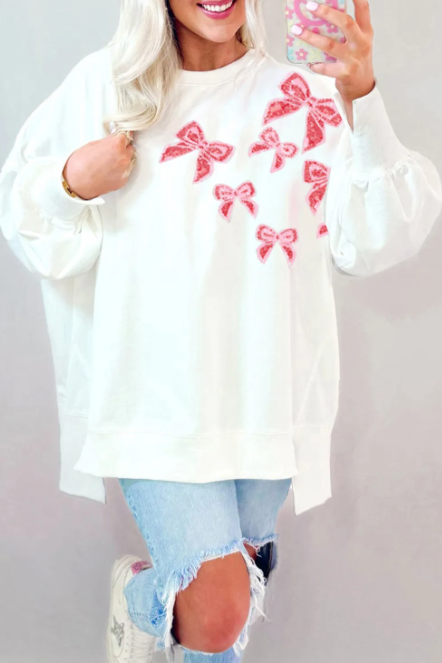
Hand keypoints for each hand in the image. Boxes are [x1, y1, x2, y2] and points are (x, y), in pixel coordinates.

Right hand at [62, 131, 136, 200]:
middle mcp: (123, 158)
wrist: (76, 182)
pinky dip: (120, 170)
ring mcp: (124, 170)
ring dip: (122, 159)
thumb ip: (107, 141)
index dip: (121, 136)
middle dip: (123, 148)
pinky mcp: (123, 180)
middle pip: (129, 148)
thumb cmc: (80, 164)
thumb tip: (113, 138)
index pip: (126, 136)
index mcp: (116, 145)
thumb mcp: (93, 144)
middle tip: (112, 150)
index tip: (120, 136)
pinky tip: (109, 170)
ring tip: (108, 162)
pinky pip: (125, 172)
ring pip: (129, 161)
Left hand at [292, 0, 375, 120]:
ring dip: (311, 37)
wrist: (362, 88)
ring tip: (296, 30)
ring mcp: (353, 58)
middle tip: (310, 5)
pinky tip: (308, 62)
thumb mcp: (357, 42)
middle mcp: (361, 43)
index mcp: (366, 32)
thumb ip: (346, 30)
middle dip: (327, 13)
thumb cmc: (355, 60)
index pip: (363, 9)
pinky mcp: (344, 73)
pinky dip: (315, 64)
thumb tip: (319, 17)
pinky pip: (325, 67)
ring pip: (330, 45)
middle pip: (345, 23)